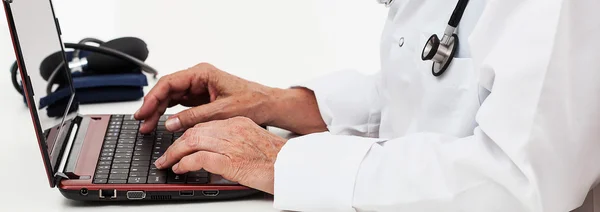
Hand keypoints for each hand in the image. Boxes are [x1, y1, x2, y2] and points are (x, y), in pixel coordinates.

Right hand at [134, 62, 277, 133]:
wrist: (267, 104)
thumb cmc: (251, 101)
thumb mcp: (222, 111)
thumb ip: (195, 117)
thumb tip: (171, 123)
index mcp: (202, 73)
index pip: (170, 82)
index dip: (153, 97)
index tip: (144, 111)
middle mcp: (198, 77)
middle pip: (167, 90)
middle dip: (152, 106)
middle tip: (141, 122)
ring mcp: (198, 87)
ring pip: (171, 97)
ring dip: (159, 111)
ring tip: (147, 125)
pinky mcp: (201, 98)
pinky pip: (179, 104)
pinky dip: (170, 113)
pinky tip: (162, 123)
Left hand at [154, 116, 285, 193]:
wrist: (292, 167)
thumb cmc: (277, 159)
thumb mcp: (253, 143)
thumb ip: (234, 144)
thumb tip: (216, 156)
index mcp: (238, 123)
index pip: (205, 125)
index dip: (188, 135)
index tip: (180, 144)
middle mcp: (232, 130)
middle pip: (195, 131)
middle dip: (176, 144)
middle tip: (166, 156)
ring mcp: (230, 144)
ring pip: (192, 141)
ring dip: (175, 154)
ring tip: (167, 163)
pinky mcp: (230, 160)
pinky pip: (198, 158)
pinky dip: (185, 163)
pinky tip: (180, 169)